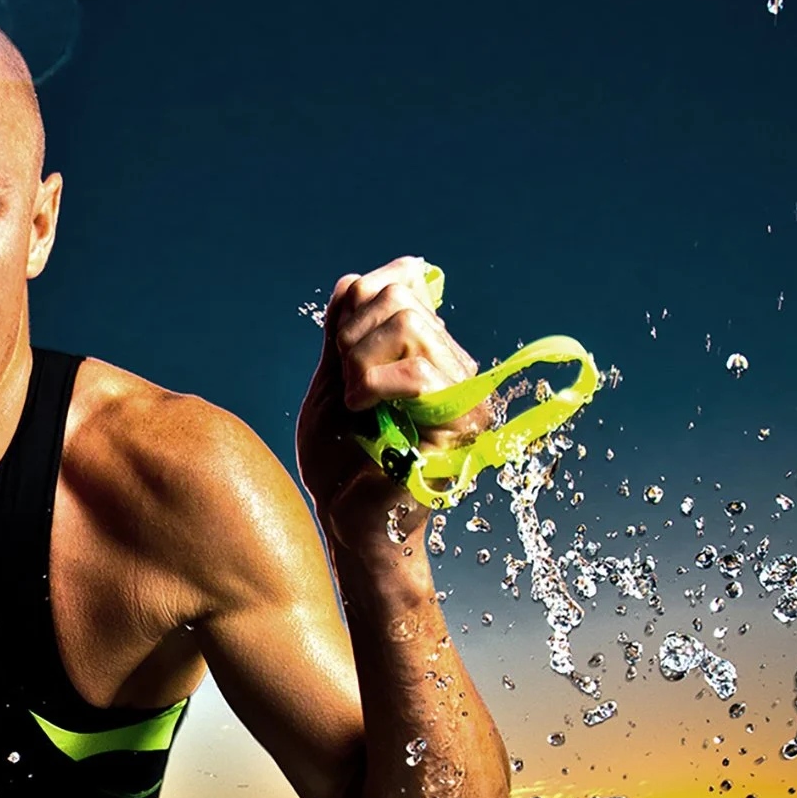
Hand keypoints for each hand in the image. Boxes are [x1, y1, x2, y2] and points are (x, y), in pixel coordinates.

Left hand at [295, 257, 486, 552]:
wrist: (346, 518)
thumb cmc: (339, 461)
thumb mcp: (332, 381)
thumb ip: (344, 332)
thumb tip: (356, 279)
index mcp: (428, 353)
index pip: (403, 283)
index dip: (358, 303)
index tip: (340, 352)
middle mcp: (454, 368)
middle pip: (401, 298)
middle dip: (352, 334)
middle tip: (344, 383)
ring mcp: (463, 393)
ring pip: (410, 323)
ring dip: (360, 360)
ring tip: (355, 400)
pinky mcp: (460, 424)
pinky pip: (419, 373)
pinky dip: (376, 383)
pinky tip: (362, 409)